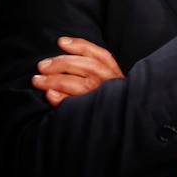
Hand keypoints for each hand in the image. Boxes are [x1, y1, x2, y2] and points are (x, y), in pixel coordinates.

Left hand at [32, 37, 176, 176]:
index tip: (61, 41)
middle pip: (87, 67)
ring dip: (56, 81)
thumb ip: (99, 74)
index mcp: (117, 75)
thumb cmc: (119, 106)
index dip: (80, 45)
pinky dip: (63, 100)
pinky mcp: (100, 116)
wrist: (138, 134)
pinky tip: (49, 97)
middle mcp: (114, 84)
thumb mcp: (114, 86)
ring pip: (80, 84)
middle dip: (62, 63)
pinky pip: (79, 106)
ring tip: (38, 81)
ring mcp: (107, 99)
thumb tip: (71, 58)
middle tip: (41, 65)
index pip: (100, 54)